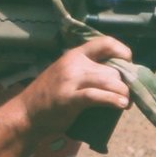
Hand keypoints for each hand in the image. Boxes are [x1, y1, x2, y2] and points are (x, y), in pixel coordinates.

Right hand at [18, 37, 132, 135]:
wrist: (27, 113)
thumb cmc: (50, 97)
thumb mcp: (68, 75)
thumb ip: (88, 71)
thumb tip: (118, 76)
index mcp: (75, 54)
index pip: (105, 43)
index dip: (123, 51)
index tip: (129, 65)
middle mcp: (74, 63)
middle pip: (112, 69)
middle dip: (125, 83)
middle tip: (128, 95)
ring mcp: (71, 80)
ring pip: (109, 81)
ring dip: (123, 93)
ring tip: (126, 103)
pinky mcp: (69, 98)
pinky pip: (97, 96)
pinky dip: (113, 100)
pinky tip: (120, 106)